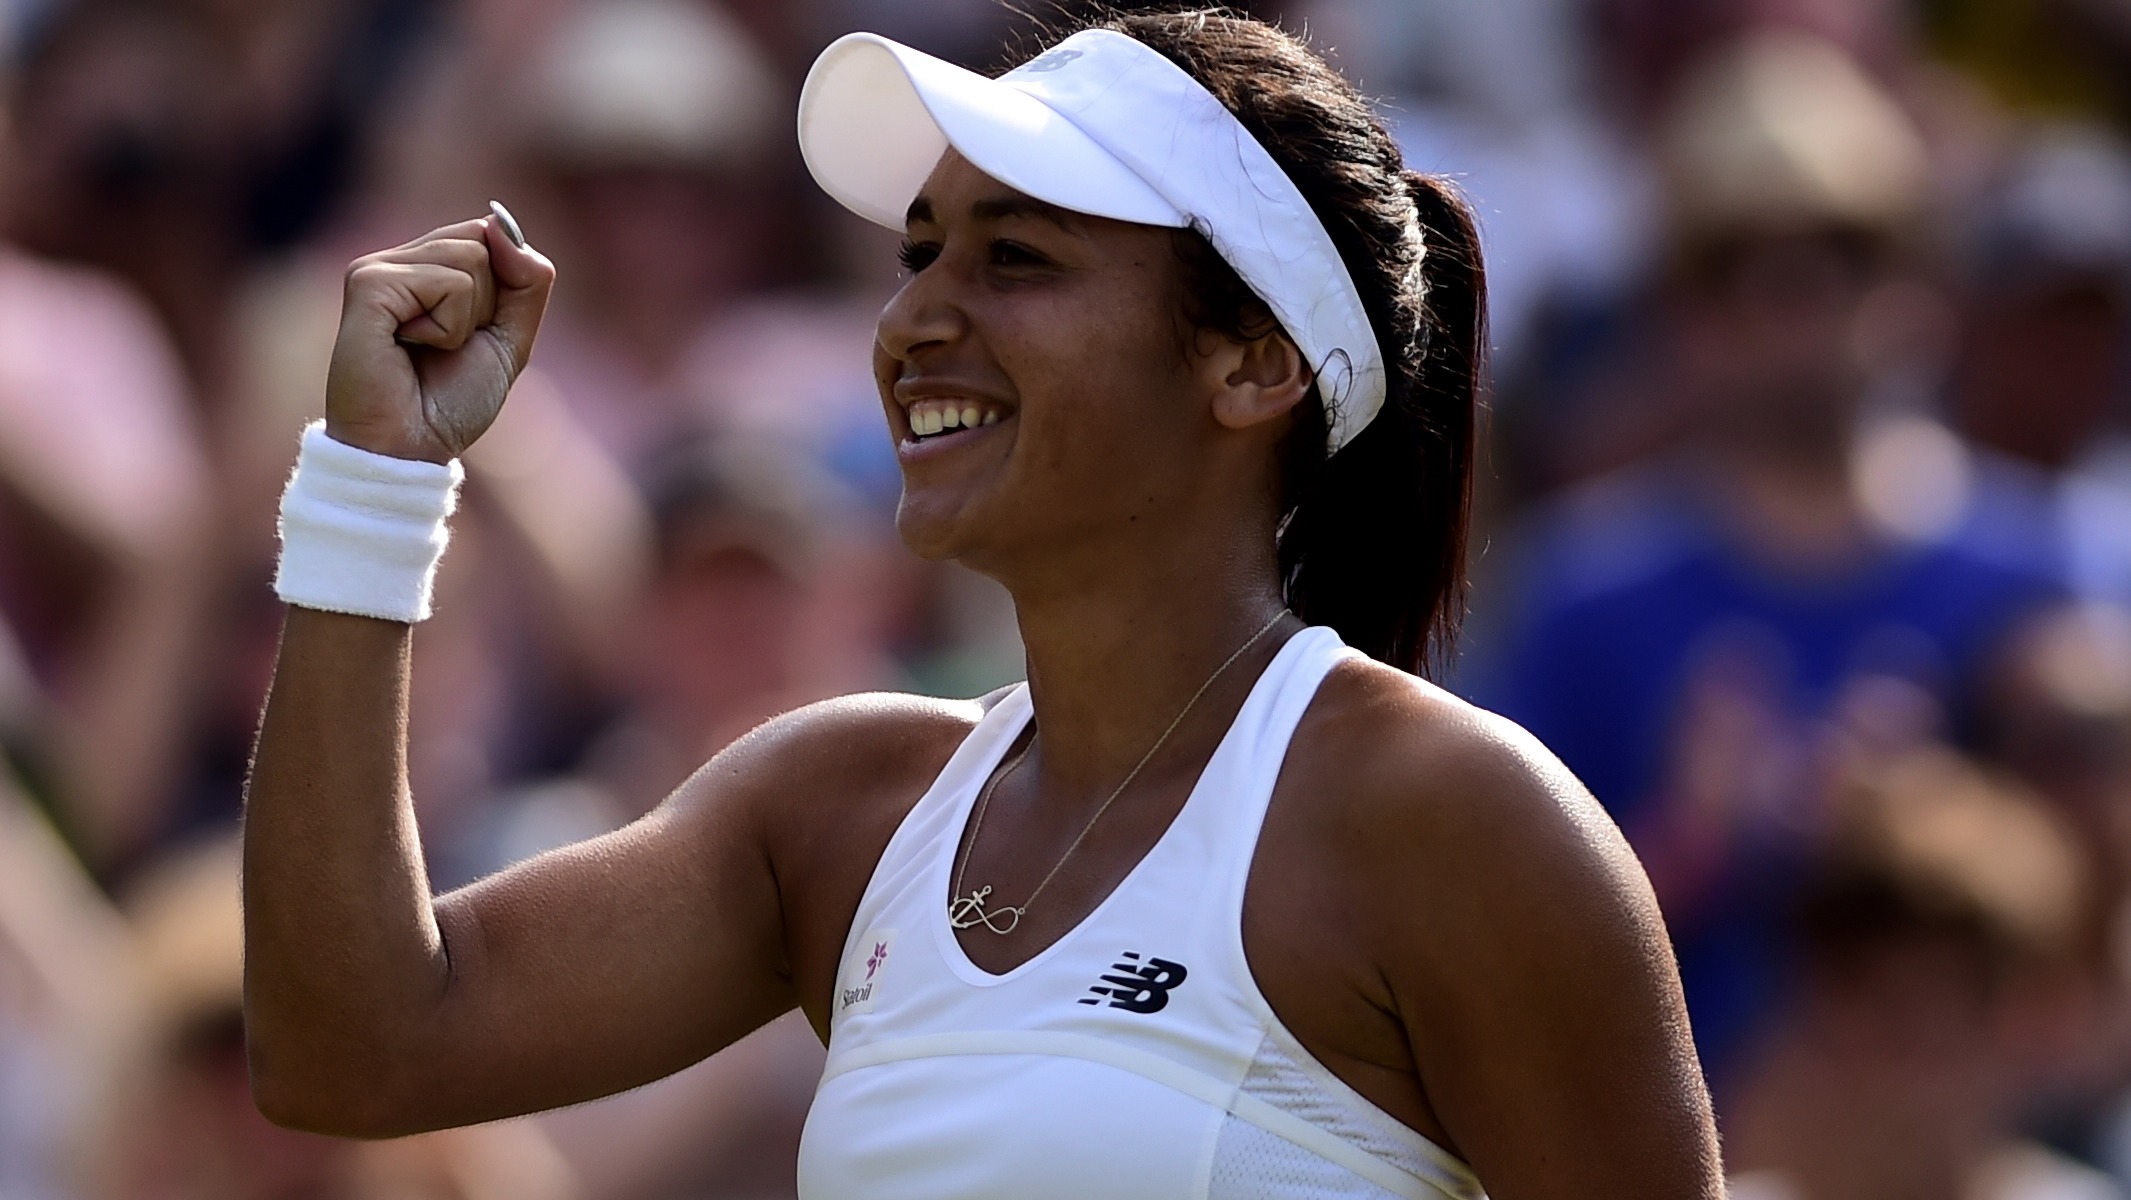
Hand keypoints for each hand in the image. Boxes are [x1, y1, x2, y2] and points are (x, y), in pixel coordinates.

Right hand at [325, 211, 555, 462]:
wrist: (409, 448)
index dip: (504, 287)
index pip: (491, 234)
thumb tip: (500, 221)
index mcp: (427, 267)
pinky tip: (408, 347)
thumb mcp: (510, 337)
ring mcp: (379, 268)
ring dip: (465, 319)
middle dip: (486, 305)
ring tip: (426, 348)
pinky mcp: (368, 283)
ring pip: (470, 259)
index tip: (474, 334)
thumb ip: (527, 279)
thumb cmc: (452, 401)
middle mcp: (400, 260)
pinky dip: (446, 327)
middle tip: (447, 346)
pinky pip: (446, 283)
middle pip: (483, 241)